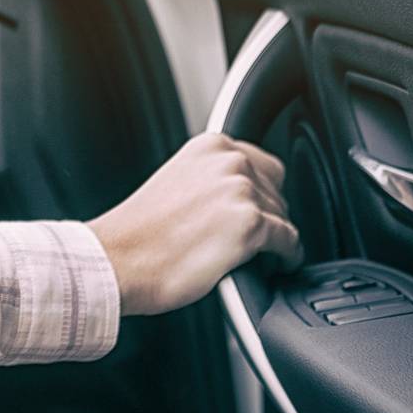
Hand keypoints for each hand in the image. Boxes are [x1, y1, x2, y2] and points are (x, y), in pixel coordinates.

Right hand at [88, 132, 301, 315]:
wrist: (120, 258)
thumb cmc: (140, 231)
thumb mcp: (178, 181)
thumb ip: (212, 177)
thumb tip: (239, 196)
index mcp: (210, 146)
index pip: (263, 164)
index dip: (261, 193)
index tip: (257, 210)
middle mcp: (230, 161)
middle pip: (277, 190)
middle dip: (267, 214)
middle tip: (249, 237)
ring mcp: (242, 191)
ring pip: (284, 217)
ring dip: (274, 237)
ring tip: (254, 255)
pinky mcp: (252, 225)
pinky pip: (291, 243)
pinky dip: (288, 258)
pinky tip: (277, 266)